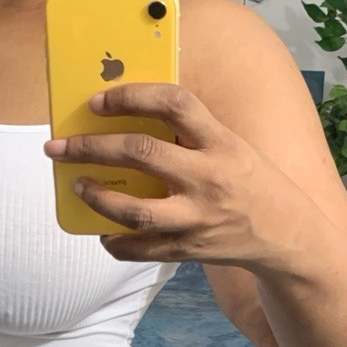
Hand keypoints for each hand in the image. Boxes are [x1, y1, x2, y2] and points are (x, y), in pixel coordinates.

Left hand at [42, 82, 301, 266]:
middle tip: (59, 146)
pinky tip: (102, 232)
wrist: (288, 235)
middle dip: (91, 148)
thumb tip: (127, 116)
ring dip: (97, 198)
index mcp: (221, 142)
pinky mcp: (191, 250)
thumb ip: (189, 132)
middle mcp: (210, 178)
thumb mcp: (231, 145)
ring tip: (77, 184)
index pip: (174, 104)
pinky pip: (142, 250)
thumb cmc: (249, 180)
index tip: (96, 101)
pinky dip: (116, 242)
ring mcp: (199, 218)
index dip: (131, 96)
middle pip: (141, 153)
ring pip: (136, 211)